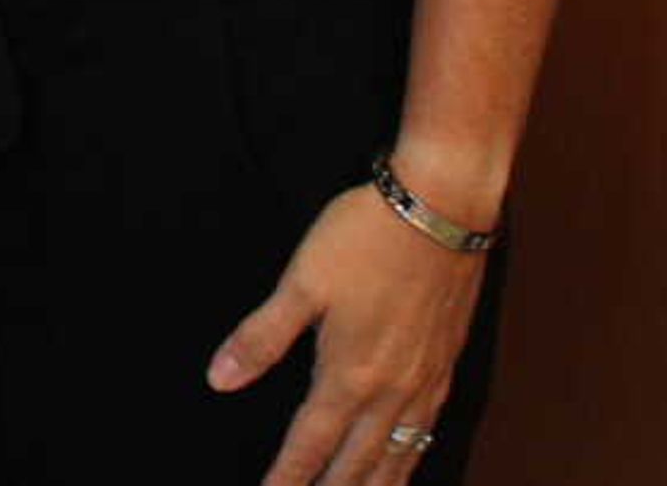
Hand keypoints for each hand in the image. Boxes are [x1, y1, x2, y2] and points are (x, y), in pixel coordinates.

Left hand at [210, 185, 489, 485]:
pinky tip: (405, 463)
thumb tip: (220, 378)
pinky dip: (411, 460)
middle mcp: (391, 390)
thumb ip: (261, 336)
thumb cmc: (367, 237)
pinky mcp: (445, 365)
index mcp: (349, 374)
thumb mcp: (302, 281)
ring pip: (398, 457)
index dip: (287, 479)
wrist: (441, 207)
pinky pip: (427, 433)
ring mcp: (424, 381)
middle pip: (357, 465)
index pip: (310, 446)